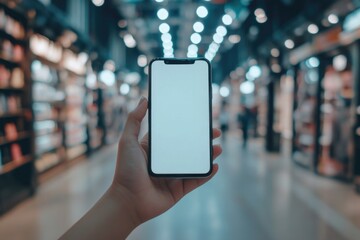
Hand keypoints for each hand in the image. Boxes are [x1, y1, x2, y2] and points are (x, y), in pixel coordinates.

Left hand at [110, 97, 221, 224]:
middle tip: (215, 131)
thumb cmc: (125, 171)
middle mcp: (166, 160)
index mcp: (156, 148)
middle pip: (189, 146)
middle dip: (203, 139)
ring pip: (195, 162)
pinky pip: (197, 180)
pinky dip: (207, 174)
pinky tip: (214, 166)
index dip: (187, 126)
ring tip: (218, 148)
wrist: (128, 201)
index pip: (175, 133)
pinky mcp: (179, 189)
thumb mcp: (127, 141)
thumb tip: (144, 99)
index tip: (199, 118)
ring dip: (208, 155)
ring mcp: (174, 175)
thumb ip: (134, 120)